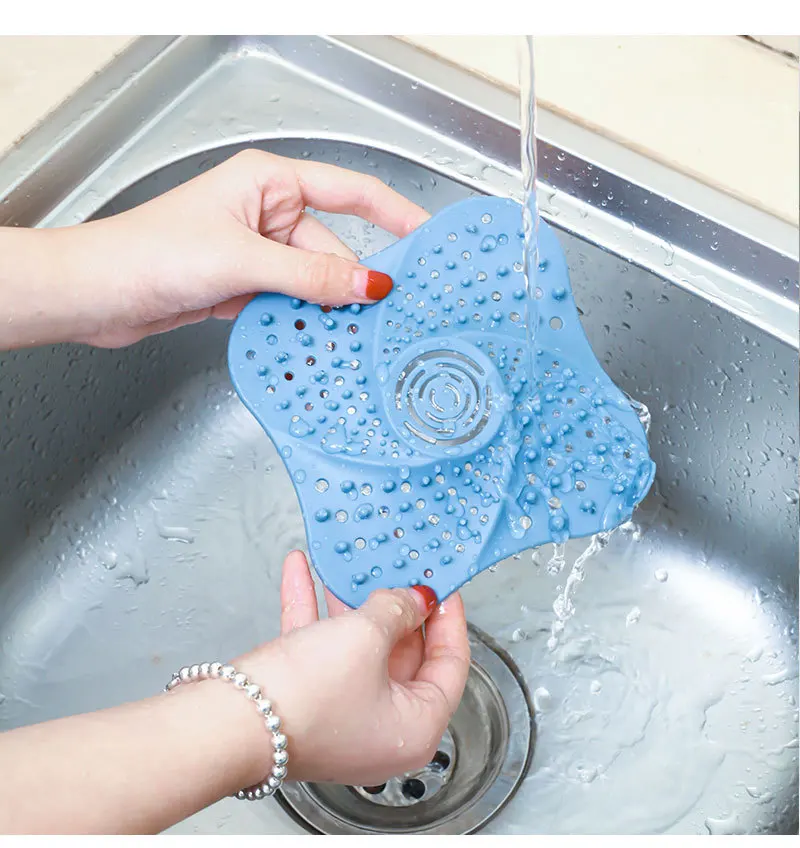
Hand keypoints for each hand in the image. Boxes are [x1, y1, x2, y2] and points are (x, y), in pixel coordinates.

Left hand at [0, 150, 428, 348]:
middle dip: (349, 287)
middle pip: (332, 252)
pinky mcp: (245, 285)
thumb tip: (369, 284)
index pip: (350, 192)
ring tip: (341, 339)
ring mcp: (257, 252)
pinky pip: (289, 304)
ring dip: (322, 312)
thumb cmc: (149, 252)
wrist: (99, 293)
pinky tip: (307, 342)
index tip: (426, 239)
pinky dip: (298, 323)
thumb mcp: (244, 260)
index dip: (394, 214)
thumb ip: (312, 276)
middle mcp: (267, 213)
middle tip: (382, 318)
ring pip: (313, 285)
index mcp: (269, 182)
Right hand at [234, 551, 470, 785]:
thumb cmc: (306, 700)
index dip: (449, 620)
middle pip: (404, 656)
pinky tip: (301, 571)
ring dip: (351, 603)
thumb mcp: (366, 637)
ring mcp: (343, 716)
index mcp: (415, 728)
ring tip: (354, 566)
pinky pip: (320, 648)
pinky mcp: (307, 702)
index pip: (450, 666)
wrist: (231, 724)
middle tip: (401, 572)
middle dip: (397, 607)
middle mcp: (382, 729)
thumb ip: (397, 610)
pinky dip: (313, 610)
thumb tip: (414, 599)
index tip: (443, 588)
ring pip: (359, 649)